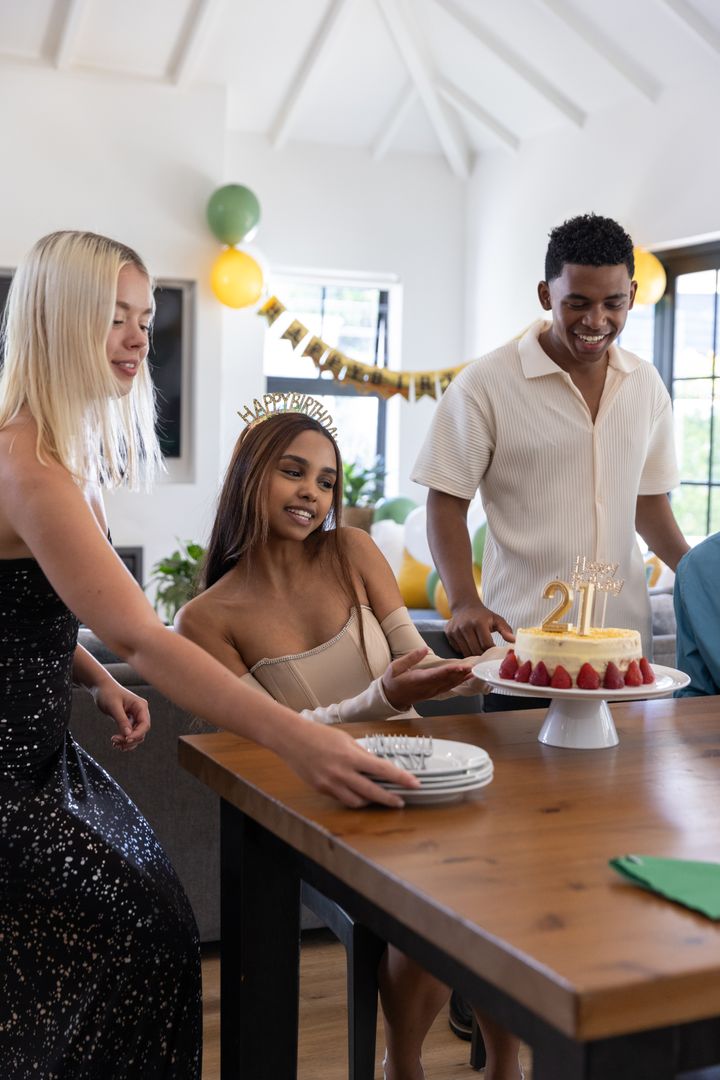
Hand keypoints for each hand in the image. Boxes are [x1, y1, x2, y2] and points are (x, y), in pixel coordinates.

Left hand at [91, 682, 150, 750]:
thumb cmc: (108, 693)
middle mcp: (140, 712)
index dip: (137, 734)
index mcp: (140, 706)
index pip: (145, 724)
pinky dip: (124, 739)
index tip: (126, 740)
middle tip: (115, 741)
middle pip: (141, 732)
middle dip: (130, 739)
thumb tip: (128, 735)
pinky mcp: (128, 720)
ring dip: (126, 742)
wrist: (101, 688)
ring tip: (114, 743)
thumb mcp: (114, 707)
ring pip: (136, 735)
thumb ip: (122, 720)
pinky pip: (129, 733)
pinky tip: (115, 742)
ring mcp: (135, 717)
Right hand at [282, 721, 420, 808]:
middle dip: (390, 799)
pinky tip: (359, 795)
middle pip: (373, 792)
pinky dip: (354, 798)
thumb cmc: (319, 735)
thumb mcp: (346, 740)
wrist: (291, 738)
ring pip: (358, 801)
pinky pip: (343, 799)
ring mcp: (331, 783)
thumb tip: (376, 767)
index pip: (383, 770)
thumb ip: (361, 755)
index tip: (415, 784)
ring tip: (380, 798)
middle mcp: (342, 772)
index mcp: (351, 756)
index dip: (401, 779)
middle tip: (401, 802)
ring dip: (371, 801)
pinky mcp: (322, 789)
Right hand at [381, 646, 473, 710]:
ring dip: (462, 678)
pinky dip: (458, 682)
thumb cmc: (392, 681)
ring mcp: (431, 692)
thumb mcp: (396, 667)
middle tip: (472, 666)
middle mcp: (427, 688)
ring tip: (472, 670)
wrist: (391, 698)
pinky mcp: (434, 693)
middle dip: (460, 673)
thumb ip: (411, 657)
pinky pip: (448, 687)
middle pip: (446, 680)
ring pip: (449, 684)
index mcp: (417, 680)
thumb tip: (424, 648)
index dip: (449, 671)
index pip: (436, 675)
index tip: (460, 667)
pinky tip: (466, 677)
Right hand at [446, 600, 514, 655]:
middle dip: (482, 654)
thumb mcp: (497, 620)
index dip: (491, 649)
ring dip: (473, 654)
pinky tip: (469, 645)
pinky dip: (464, 650)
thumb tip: (515, 641)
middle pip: (475, 650)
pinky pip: (457, 649)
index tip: (493, 649)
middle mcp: (465, 626)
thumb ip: (506, 630)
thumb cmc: (483, 615)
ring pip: (466, 652)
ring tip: (478, 650)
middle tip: (487, 653)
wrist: (464, 606)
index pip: (486, 645)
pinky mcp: (448, 633)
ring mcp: (455, 630)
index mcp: (478, 622)